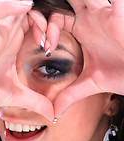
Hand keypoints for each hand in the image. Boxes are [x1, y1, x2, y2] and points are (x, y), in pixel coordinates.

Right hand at [0, 0, 53, 120]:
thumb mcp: (15, 96)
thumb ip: (36, 102)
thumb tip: (53, 115)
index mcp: (12, 46)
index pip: (32, 24)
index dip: (46, 30)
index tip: (51, 50)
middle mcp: (4, 37)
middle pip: (27, 12)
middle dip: (44, 22)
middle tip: (51, 42)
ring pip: (13, 5)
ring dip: (33, 15)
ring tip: (42, 36)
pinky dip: (9, 6)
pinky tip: (25, 9)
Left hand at [52, 0, 123, 116]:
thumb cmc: (120, 74)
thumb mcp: (90, 84)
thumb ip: (70, 95)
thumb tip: (54, 113)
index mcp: (83, 30)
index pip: (57, 18)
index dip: (46, 28)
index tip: (45, 47)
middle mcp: (92, 18)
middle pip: (64, 2)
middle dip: (50, 11)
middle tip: (40, 24)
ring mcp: (105, 13)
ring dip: (69, 0)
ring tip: (53, 8)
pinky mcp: (119, 15)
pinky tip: (89, 3)